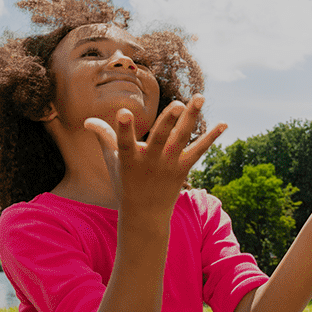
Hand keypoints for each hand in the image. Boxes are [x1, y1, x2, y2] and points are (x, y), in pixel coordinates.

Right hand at [86, 95, 225, 217]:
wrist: (145, 214)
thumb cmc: (125, 183)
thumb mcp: (112, 162)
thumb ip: (104, 138)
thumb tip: (88, 120)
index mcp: (129, 160)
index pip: (124, 143)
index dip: (123, 128)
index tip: (123, 112)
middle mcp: (151, 162)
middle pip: (161, 139)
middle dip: (169, 121)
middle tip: (178, 103)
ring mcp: (169, 165)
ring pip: (182, 138)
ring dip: (191, 118)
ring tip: (199, 97)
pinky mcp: (184, 168)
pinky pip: (199, 150)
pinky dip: (212, 137)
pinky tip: (224, 123)